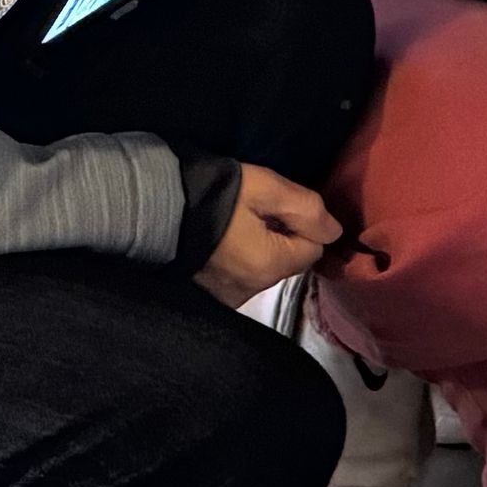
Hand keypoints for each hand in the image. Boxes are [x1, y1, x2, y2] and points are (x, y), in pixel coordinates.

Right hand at [195, 164, 339, 304]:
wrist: (151, 207)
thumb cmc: (214, 194)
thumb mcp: (266, 188)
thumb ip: (306, 209)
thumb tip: (335, 232)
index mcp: (269, 266)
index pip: (313, 249)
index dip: (303, 224)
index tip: (280, 206)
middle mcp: (250, 291)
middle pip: (288, 262)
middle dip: (283, 238)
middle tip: (256, 211)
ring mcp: (226, 297)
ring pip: (263, 271)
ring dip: (260, 250)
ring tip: (236, 224)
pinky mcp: (206, 296)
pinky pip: (238, 278)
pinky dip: (237, 261)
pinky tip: (221, 242)